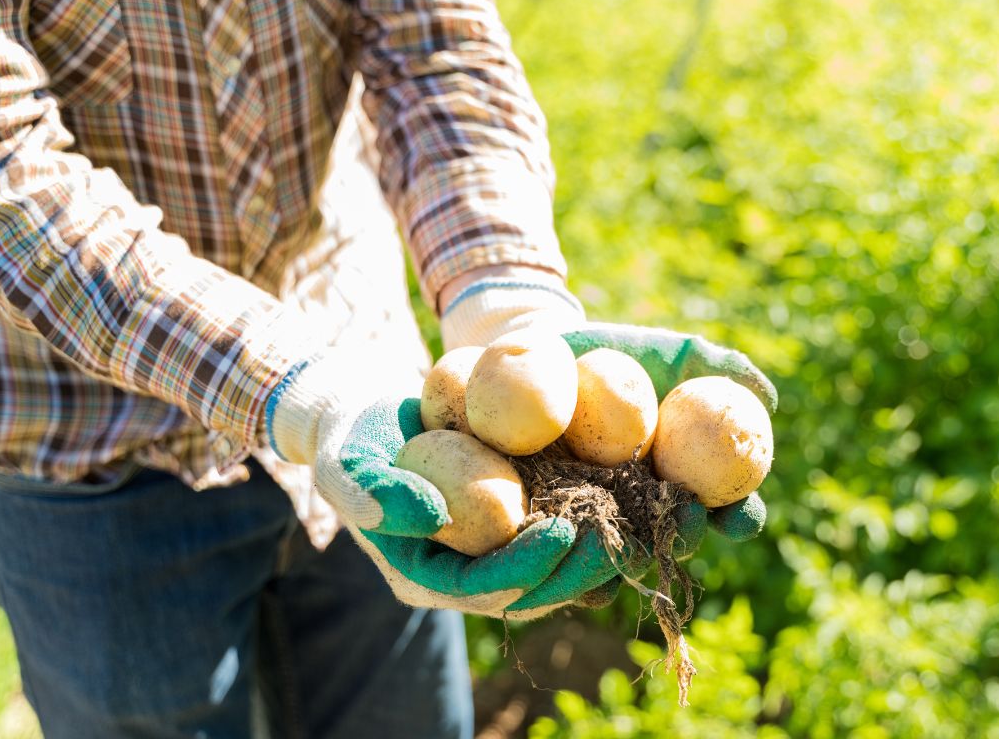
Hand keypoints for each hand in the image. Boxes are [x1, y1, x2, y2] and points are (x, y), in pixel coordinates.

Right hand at [265, 351, 638, 617]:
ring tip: (650, 519)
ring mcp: (501, 548)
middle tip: (623, 532)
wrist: (370, 410)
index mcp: (427, 576)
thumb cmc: (352, 437)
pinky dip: (611, 511)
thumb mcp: (348, 462)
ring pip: (564, 563)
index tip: (565, 532)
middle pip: (535, 585)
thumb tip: (432, 515)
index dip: (527, 567)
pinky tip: (649, 492)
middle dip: (582, 565)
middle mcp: (470, 573)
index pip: (484, 587)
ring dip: (610, 546)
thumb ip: (375, 494)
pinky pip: (574, 525)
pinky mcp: (527, 517)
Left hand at [439, 277, 774, 548]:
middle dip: (686, 536)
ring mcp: (596, 525)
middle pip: (674, 539)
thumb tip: (765, 395)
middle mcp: (644, 513)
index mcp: (682, 483)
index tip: (742, 512)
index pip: (725, 509)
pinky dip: (560, 555)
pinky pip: (555, 554)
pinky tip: (561, 544)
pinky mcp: (542, 529)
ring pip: (618, 553)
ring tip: (628, 537)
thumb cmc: (612, 354)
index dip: (741, 517)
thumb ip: (714, 366)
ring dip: (627, 553)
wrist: (537, 356)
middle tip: (689, 517)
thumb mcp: (663, 352)